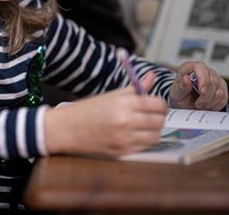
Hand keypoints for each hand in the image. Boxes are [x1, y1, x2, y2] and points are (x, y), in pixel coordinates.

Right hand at [44, 72, 167, 156]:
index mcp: (123, 103)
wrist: (67, 129)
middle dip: (160, 117)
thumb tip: (151, 77)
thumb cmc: (87, 110)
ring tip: (146, 125)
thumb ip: (135, 88)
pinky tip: (137, 134)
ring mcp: (125, 138)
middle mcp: (126, 121)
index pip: (157, 105)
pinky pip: (145, 146)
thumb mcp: (111, 95)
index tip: (157, 104)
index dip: (161, 104)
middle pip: (159, 121)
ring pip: (155, 136)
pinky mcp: (123, 152)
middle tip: (154, 114)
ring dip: (154, 130)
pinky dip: (145, 140)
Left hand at [168, 62, 227, 110]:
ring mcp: (214, 77)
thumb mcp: (176, 94)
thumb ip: (181, 87)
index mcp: (189, 67)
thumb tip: (186, 79)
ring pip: (219, 90)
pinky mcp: (221, 86)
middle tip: (197, 104)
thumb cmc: (180, 97)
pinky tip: (208, 106)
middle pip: (212, 81)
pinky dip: (216, 105)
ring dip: (210, 102)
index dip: (203, 80)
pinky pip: (224, 97)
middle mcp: (203, 70)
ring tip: (201, 105)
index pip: (200, 68)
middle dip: (206, 97)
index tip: (202, 92)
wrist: (185, 105)